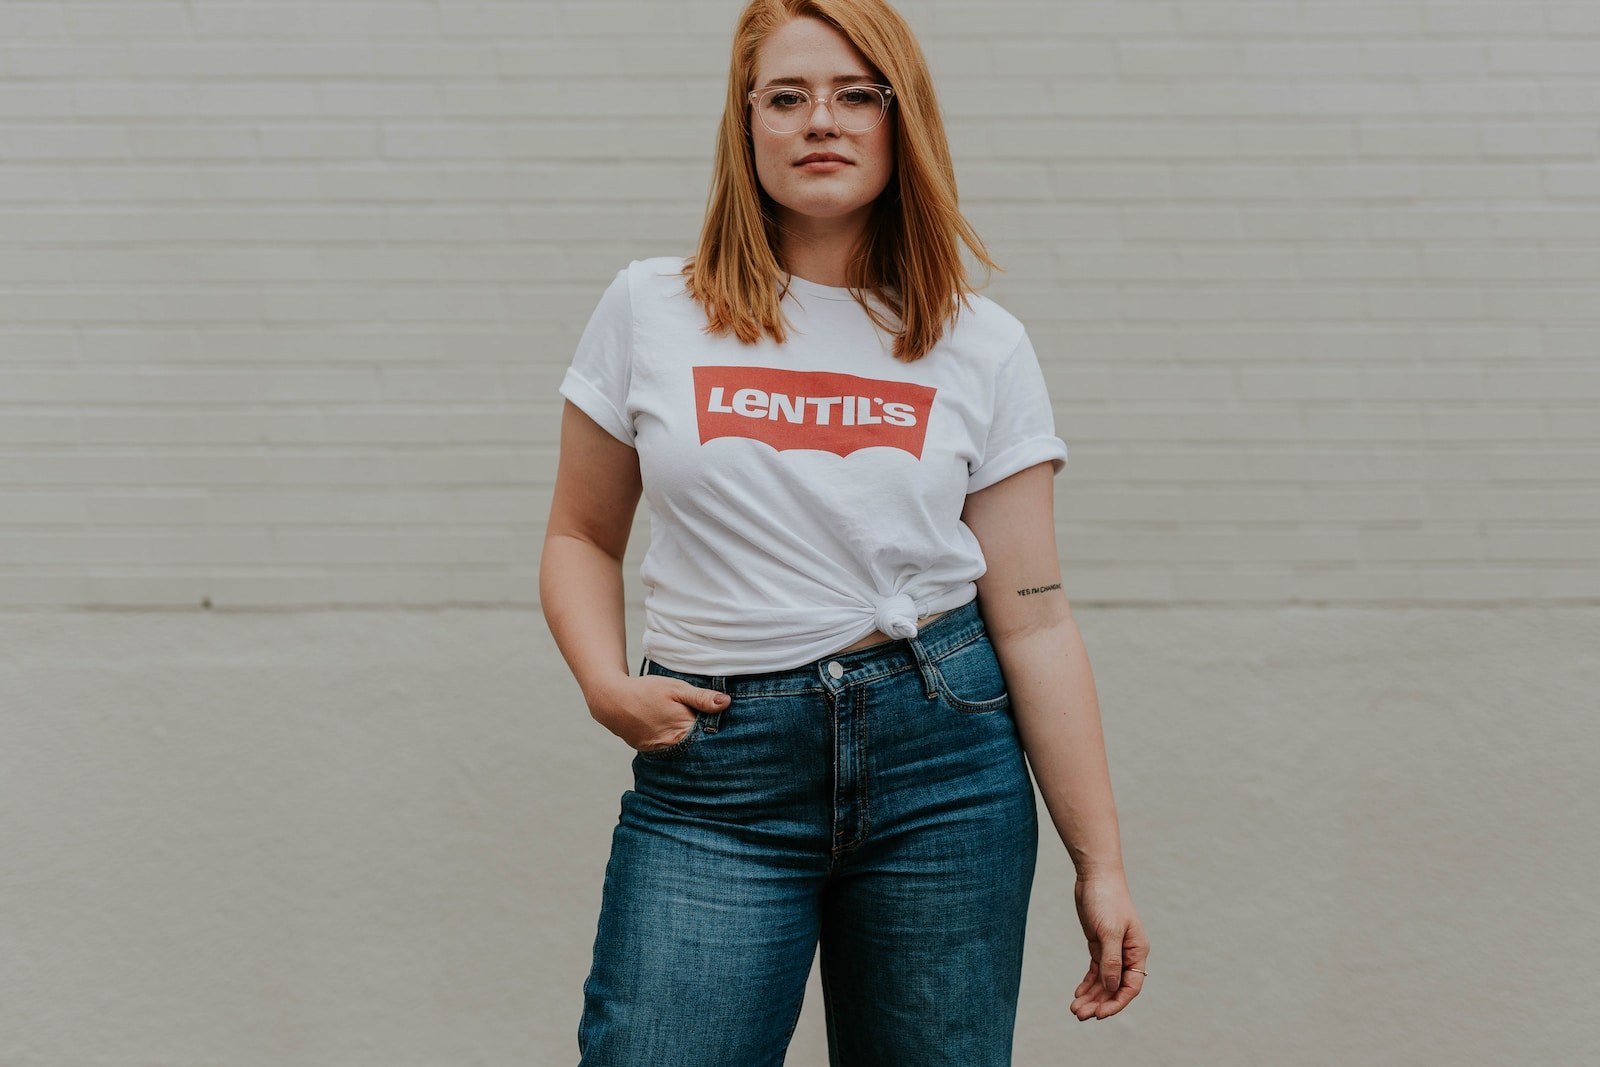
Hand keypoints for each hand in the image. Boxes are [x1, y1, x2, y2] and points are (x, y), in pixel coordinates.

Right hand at [587, 674, 729, 753]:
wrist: (612, 700)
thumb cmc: (646, 691)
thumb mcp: (676, 689)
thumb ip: (701, 698)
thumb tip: (726, 703)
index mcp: (683, 731)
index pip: (710, 737)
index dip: (718, 730)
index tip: (726, 724)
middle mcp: (672, 747)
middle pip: (698, 747)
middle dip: (706, 739)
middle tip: (711, 728)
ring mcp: (659, 752)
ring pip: (683, 750)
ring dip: (690, 743)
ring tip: (693, 731)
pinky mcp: (648, 751)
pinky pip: (668, 751)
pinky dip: (674, 743)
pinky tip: (675, 733)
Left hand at [1069, 868, 1148, 1020]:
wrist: (1095, 875)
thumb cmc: (1107, 899)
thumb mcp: (1109, 931)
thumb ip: (1111, 960)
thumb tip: (1113, 988)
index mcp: (1137, 951)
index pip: (1131, 986)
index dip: (1116, 1003)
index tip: (1099, 1014)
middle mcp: (1127, 953)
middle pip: (1115, 987)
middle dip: (1099, 1003)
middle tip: (1079, 1014)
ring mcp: (1113, 950)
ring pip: (1104, 981)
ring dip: (1091, 996)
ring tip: (1074, 1009)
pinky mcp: (1099, 944)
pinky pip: (1095, 970)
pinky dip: (1087, 983)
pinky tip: (1078, 994)